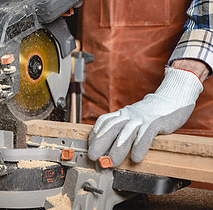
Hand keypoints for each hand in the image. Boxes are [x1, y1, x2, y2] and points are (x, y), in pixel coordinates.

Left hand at [88, 67, 202, 166]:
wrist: (172, 98)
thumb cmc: (151, 113)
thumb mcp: (134, 117)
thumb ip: (124, 127)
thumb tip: (112, 145)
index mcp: (123, 113)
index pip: (104, 121)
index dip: (95, 133)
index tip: (90, 146)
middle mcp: (129, 114)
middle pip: (111, 127)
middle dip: (100, 143)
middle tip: (93, 157)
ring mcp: (142, 117)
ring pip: (126, 133)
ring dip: (117, 149)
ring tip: (112, 162)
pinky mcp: (156, 121)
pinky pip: (145, 134)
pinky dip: (139, 147)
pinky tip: (135, 158)